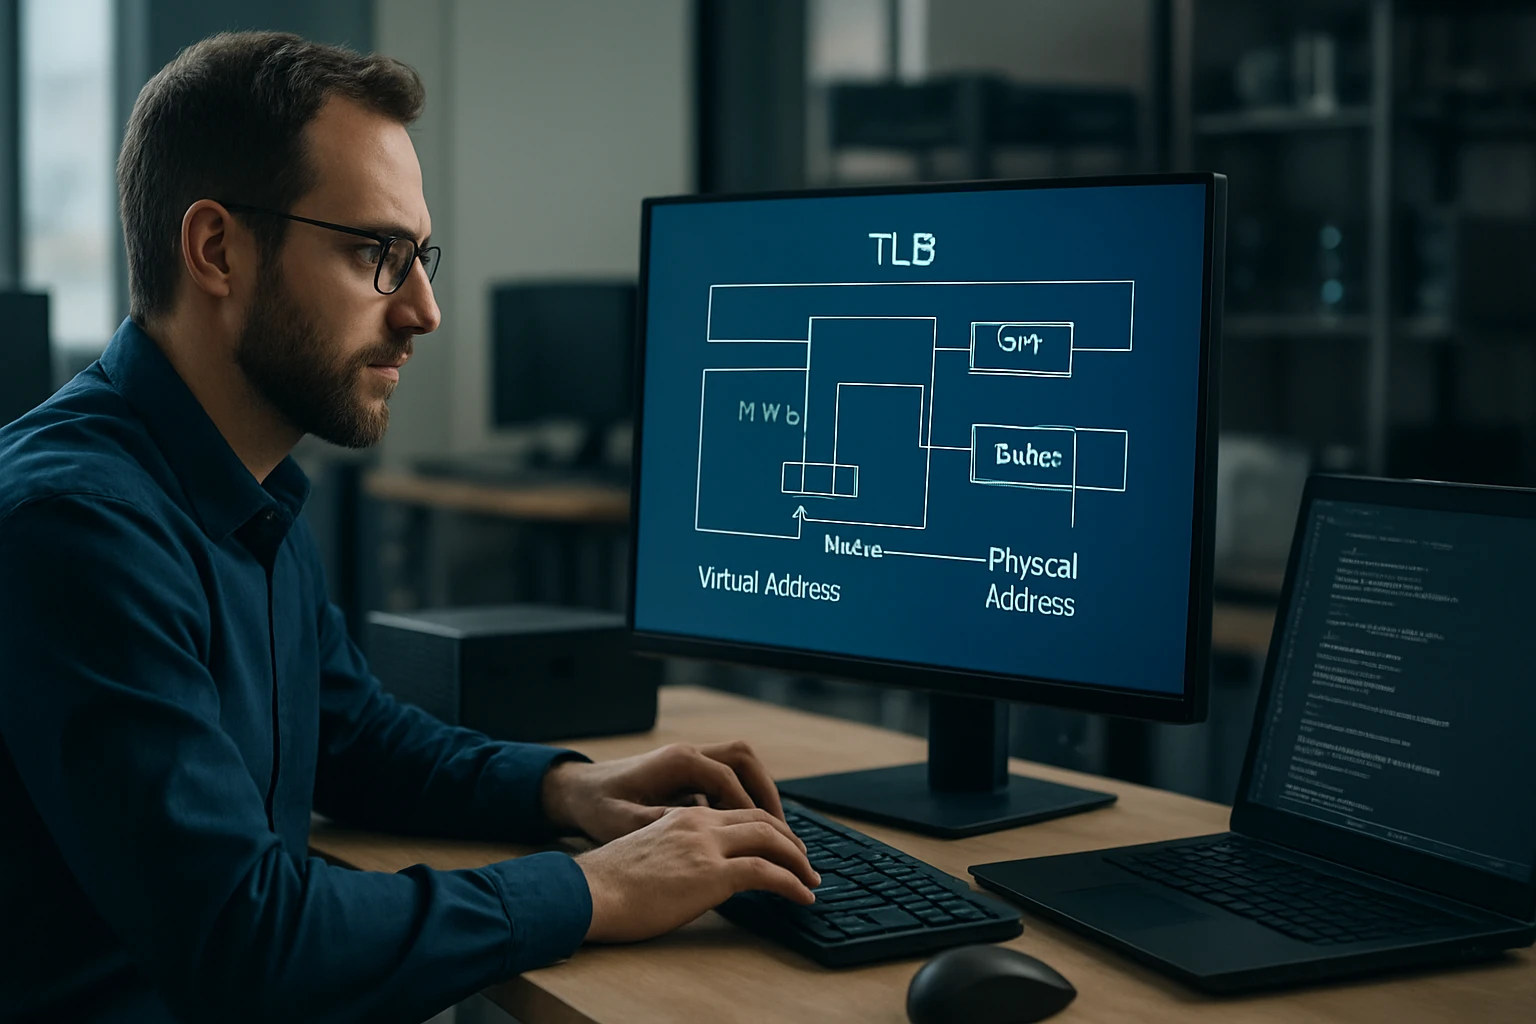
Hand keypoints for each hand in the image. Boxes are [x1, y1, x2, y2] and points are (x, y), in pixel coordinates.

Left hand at [541, 741, 785, 843]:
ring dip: (759, 794)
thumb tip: (702, 833)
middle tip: (786, 834)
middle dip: (768, 794)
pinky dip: (742, 800)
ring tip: (776, 834)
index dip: (753, 810)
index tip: (771, 840)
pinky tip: (746, 832)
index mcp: (677, 762)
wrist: (575, 791)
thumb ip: (663, 824)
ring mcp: (689, 761)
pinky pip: (726, 779)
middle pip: (745, 761)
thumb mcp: (623, 821)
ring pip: (740, 767)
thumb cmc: (597, 806)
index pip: (730, 781)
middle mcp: (688, 754)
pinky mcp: (687, 774)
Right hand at [576, 805, 819, 942]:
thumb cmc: (607, 884)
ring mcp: (707, 846)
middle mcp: (699, 823)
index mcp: (683, 817)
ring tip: (810, 880)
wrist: (588, 893)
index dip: (766, 828)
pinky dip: (792, 883)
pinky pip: (766, 873)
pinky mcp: (712, 873)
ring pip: (771, 841)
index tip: (780, 846)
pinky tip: (802, 897)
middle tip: (804, 861)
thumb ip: (675, 851)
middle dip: (790, 841)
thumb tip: (692, 872)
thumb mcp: (647, 853)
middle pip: (761, 821)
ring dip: (797, 861)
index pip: (738, 812)